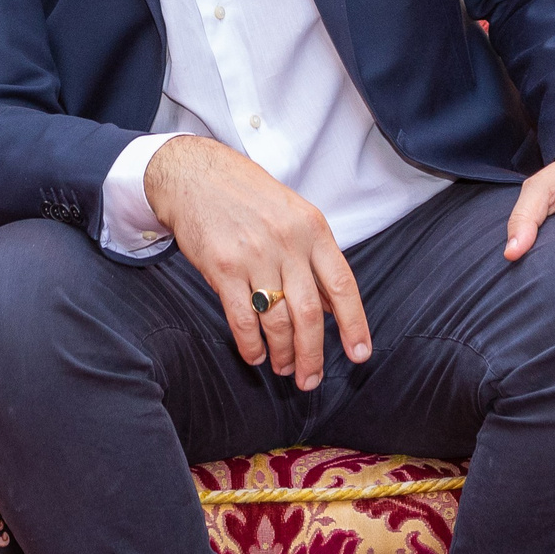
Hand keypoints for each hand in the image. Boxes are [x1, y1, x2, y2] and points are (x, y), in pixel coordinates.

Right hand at [147, 135, 371, 390]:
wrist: (195, 174)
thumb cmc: (246, 194)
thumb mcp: (292, 213)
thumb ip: (312, 257)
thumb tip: (329, 306)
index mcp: (313, 228)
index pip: (342, 285)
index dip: (354, 324)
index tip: (359, 353)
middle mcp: (288, 243)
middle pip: (309, 314)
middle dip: (312, 355)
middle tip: (311, 379)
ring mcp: (254, 256)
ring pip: (277, 321)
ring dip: (282, 353)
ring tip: (284, 367)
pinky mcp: (223, 268)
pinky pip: (242, 319)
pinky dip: (251, 345)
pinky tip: (256, 354)